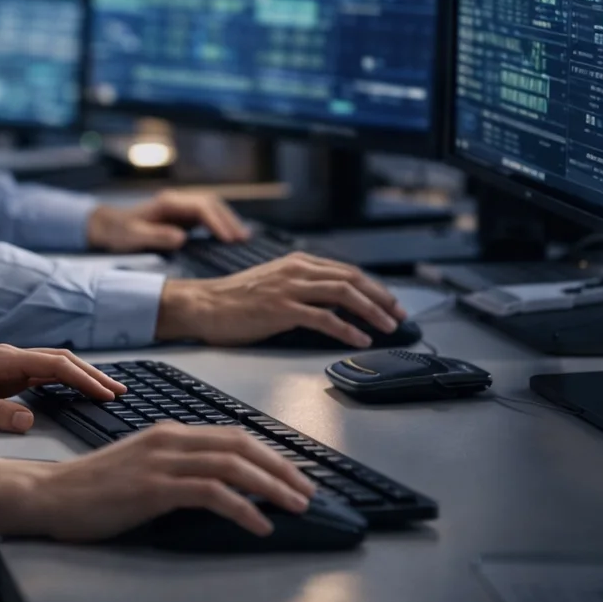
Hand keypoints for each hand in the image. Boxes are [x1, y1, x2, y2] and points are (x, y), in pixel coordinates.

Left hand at [0, 345, 126, 432]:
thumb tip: (29, 420)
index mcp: (4, 360)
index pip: (55, 366)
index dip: (83, 379)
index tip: (106, 393)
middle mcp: (10, 357)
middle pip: (61, 360)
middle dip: (92, 374)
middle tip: (119, 391)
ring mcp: (8, 365)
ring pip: (54, 366)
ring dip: (81, 376)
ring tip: (107, 390)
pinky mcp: (4, 375)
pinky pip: (42, 375)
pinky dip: (65, 381)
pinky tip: (76, 390)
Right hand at [0, 423, 316, 539]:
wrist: (51, 494)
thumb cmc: (93, 487)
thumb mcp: (142, 466)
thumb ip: (178, 466)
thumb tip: (218, 483)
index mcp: (169, 431)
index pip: (233, 436)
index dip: (270, 454)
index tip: (293, 474)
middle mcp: (170, 439)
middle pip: (241, 445)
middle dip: (281, 467)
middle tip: (307, 490)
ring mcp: (162, 461)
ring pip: (233, 465)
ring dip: (272, 486)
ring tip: (295, 506)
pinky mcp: (154, 487)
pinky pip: (211, 493)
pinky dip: (242, 507)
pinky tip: (259, 523)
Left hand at [86, 190, 248, 251]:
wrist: (109, 226)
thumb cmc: (120, 232)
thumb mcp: (134, 237)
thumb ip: (157, 236)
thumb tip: (182, 238)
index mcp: (168, 202)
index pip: (201, 207)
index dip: (217, 222)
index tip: (229, 238)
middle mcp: (178, 201)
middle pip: (212, 203)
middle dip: (229, 220)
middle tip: (243, 240)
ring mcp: (181, 207)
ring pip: (212, 207)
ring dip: (228, 220)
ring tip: (243, 239)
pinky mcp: (183, 216)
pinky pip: (207, 216)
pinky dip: (221, 224)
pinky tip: (230, 237)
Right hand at [154, 253, 407, 347]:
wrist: (204, 305)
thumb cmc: (235, 300)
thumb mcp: (274, 283)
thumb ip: (302, 287)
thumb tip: (333, 303)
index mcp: (297, 262)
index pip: (346, 271)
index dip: (374, 287)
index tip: (391, 303)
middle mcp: (296, 270)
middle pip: (351, 279)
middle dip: (380, 298)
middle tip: (398, 315)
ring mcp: (289, 288)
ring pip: (343, 294)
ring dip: (370, 311)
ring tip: (386, 327)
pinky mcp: (281, 309)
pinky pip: (323, 318)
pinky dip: (346, 329)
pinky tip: (358, 339)